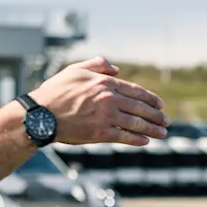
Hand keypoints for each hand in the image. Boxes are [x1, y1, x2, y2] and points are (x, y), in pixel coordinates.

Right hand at [29, 57, 167, 146]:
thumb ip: (98, 65)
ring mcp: (106, 117)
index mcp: (105, 83)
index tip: (161, 105)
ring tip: (163, 133)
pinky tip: (145, 141)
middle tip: (166, 121)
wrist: (41, 114)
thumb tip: (117, 69)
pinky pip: (124, 136)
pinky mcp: (100, 133)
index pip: (135, 91)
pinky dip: (137, 139)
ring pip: (136, 123)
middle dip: (156, 115)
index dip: (150, 99)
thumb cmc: (56, 91)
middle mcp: (110, 99)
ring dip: (152, 129)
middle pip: (140, 108)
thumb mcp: (75, 70)